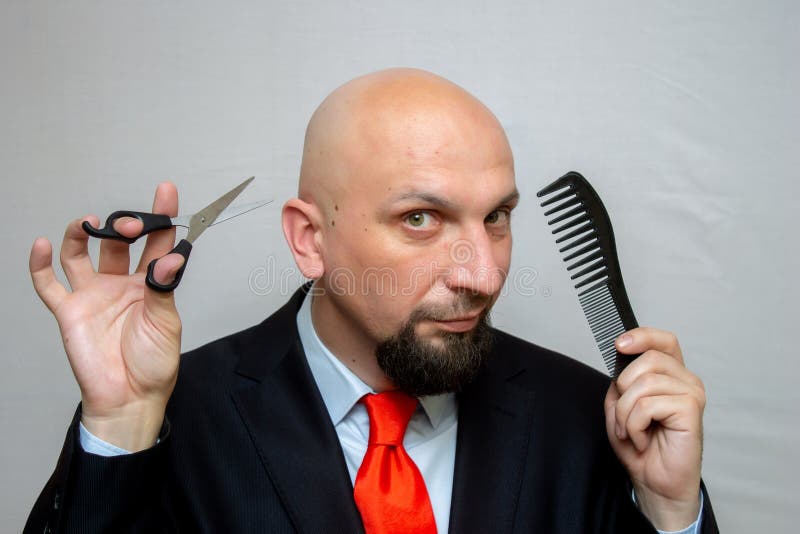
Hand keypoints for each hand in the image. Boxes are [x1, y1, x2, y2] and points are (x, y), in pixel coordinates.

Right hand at [29, 183, 184, 450]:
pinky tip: (42, 244)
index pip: (158, 242)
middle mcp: (121, 283)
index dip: (162, 216)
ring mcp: (93, 295)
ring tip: (88, 223)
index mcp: (151, 284)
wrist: (129, 398)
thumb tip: (173, 256)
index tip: (166, 189)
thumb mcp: (166, 323)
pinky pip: (49, 284)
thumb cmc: (154, 363)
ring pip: (82, 254)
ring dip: (83, 234)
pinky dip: (41, 264)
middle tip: (130, 224)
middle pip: (120, 243)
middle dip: (125, 226)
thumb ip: (165, 288)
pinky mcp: (70, 311)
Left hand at [604, 327, 705, 530]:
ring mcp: (691, 393)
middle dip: (623, 389)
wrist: (655, 482)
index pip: (663, 340)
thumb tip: (622, 359)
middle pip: (647, 360)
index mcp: (671, 375)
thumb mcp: (620, 406)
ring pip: (642, 384)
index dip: (642, 336)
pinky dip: (634, 425)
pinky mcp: (691, 409)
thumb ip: (621, 381)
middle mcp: (685, 380)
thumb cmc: (641, 445)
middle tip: (623, 417)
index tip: (619, 344)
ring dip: (625, 413)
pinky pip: (647, 405)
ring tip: (631, 431)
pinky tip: (642, 439)